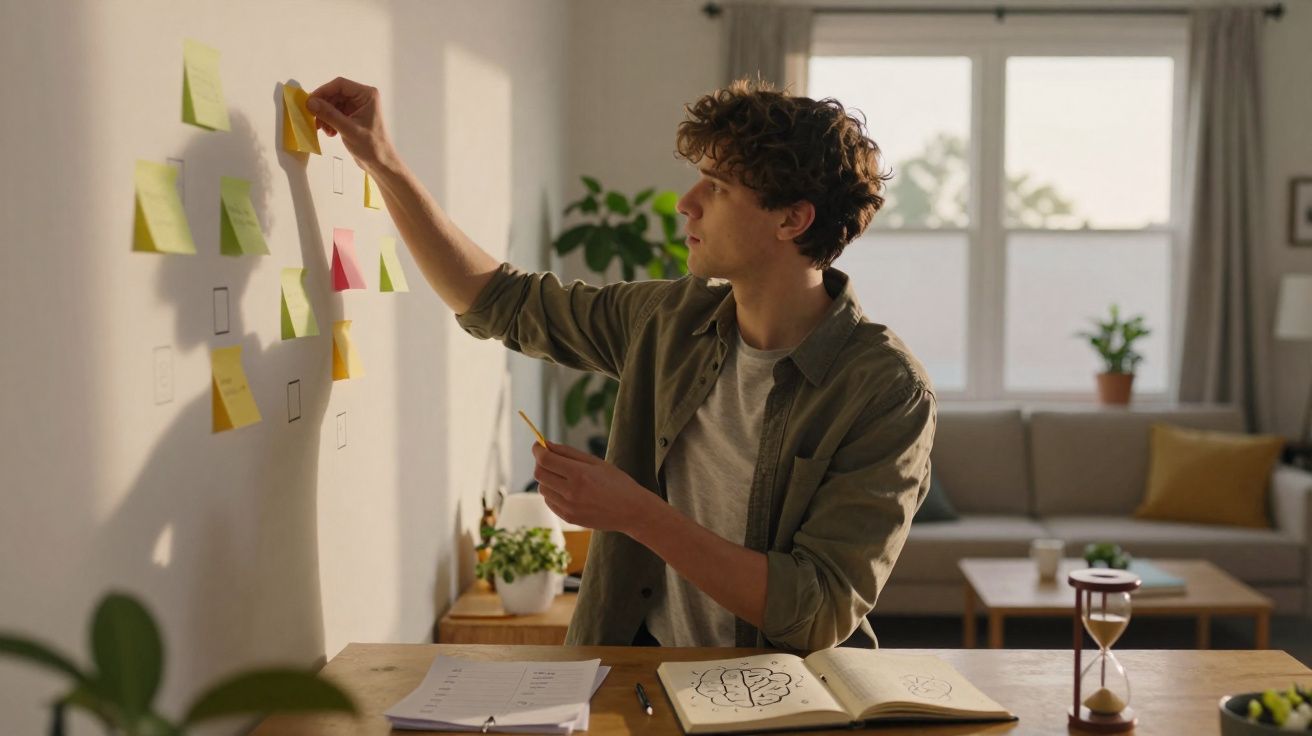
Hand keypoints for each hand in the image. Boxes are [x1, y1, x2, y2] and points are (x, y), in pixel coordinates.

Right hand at [307, 77, 393, 169]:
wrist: (380, 163)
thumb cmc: (370, 146)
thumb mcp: (348, 129)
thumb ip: (329, 114)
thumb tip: (310, 102)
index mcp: (367, 95)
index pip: (340, 85)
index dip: (323, 91)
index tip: (310, 102)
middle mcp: (362, 97)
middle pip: (334, 94)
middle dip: (323, 106)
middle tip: (314, 119)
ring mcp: (357, 107)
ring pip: (333, 104)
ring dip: (325, 116)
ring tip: (323, 130)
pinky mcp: (352, 116)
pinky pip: (335, 113)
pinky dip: (329, 121)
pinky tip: (330, 133)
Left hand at [531, 441, 654, 532]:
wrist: (632, 511)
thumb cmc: (617, 482)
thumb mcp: (595, 462)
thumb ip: (568, 452)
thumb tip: (546, 445)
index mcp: (579, 474)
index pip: (545, 459)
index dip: (538, 449)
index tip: (538, 444)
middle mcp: (571, 492)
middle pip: (539, 474)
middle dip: (540, 463)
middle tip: (549, 458)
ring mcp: (569, 507)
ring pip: (542, 489)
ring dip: (547, 479)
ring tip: (562, 476)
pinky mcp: (568, 518)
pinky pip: (549, 502)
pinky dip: (552, 493)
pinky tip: (567, 490)